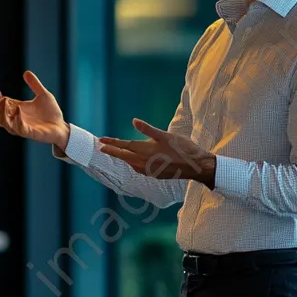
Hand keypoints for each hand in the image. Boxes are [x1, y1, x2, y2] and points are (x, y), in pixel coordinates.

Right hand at [0, 71, 68, 147]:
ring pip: (3, 122)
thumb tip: (26, 72)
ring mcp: (21, 126)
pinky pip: (19, 128)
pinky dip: (17, 120)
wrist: (61, 127)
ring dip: (1, 111)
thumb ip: (35, 84)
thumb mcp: (43, 95)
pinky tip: (18, 109)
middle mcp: (14, 118)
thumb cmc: (51, 113)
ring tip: (3, 99)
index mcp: (15, 109)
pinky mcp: (30, 133)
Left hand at [100, 119, 215, 186]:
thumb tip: (134, 121)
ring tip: (114, 153)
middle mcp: (144, 162)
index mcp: (145, 151)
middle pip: (123, 156)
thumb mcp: (166, 135)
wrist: (196, 166)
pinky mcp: (154, 175)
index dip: (111, 143)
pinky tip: (132, 161)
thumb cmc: (183, 148)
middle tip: (101, 147)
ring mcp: (149, 170)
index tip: (100, 140)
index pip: (124, 146)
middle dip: (112, 151)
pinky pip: (138, 169)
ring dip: (121, 158)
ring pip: (130, 163)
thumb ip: (148, 129)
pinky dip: (131, 163)